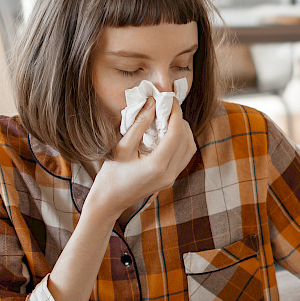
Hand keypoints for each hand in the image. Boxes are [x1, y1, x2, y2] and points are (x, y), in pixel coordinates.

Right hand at [87, 96, 196, 218]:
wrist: (109, 201)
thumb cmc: (111, 175)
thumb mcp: (122, 147)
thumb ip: (139, 124)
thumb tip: (152, 103)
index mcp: (157, 166)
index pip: (176, 133)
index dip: (175, 113)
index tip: (169, 99)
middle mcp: (169, 173)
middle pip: (186, 140)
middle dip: (179, 120)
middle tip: (166, 107)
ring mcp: (172, 178)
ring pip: (189, 148)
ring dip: (182, 131)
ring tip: (167, 119)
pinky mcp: (171, 179)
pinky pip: (184, 156)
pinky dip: (181, 142)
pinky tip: (167, 133)